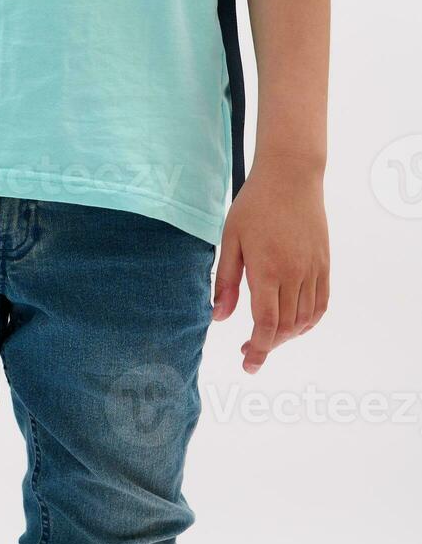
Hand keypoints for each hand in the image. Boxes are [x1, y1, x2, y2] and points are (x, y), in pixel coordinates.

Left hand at [213, 157, 329, 372]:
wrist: (291, 178)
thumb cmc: (253, 207)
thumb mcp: (230, 240)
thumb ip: (225, 281)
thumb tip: (218, 317)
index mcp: (268, 270)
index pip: (266, 323)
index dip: (258, 349)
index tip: (248, 365)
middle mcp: (295, 274)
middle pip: (286, 326)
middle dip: (267, 345)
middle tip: (247, 351)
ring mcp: (314, 270)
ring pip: (306, 319)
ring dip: (287, 335)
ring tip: (266, 337)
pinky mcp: (325, 264)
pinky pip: (321, 303)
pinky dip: (309, 321)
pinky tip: (293, 325)